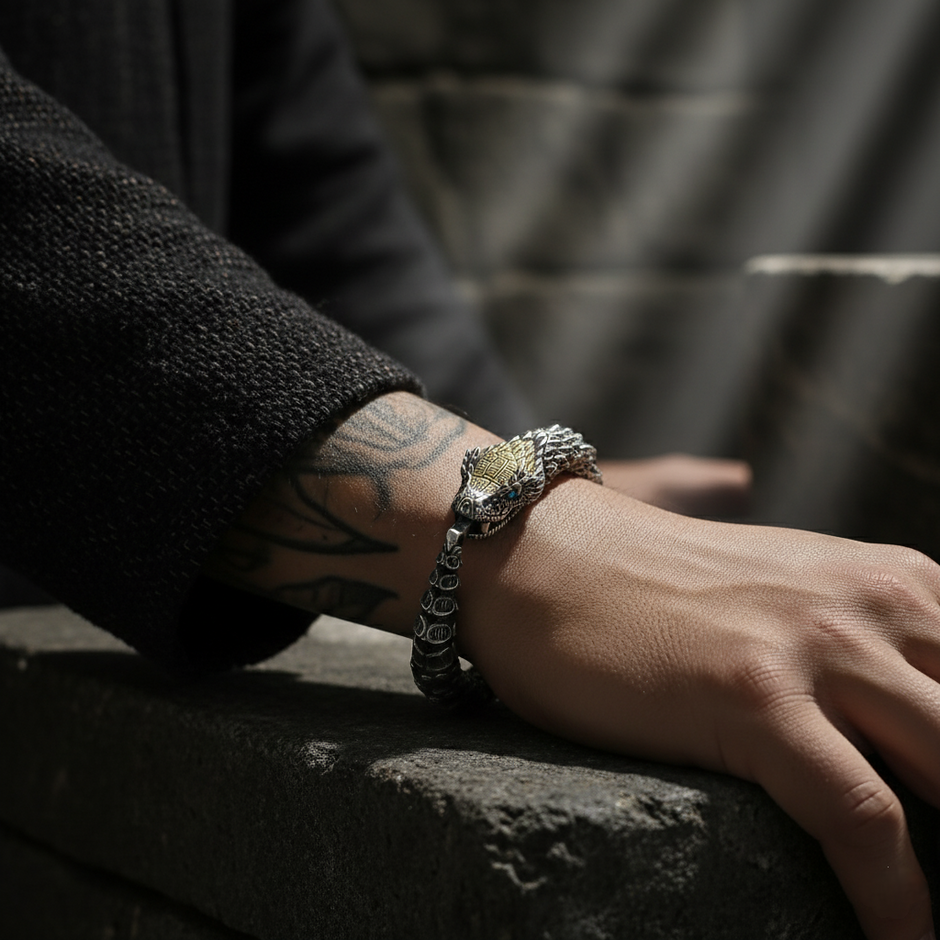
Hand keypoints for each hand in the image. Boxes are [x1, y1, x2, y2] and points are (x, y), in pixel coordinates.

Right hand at [207, 393, 939, 939]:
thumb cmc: (649, 587)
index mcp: (894, 583)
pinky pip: (866, 822)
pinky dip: (898, 902)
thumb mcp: (784, 597)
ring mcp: (815, 647)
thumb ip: (861, 637)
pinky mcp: (753, 696)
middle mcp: (874, 604)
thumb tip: (899, 711)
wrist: (541, 553)